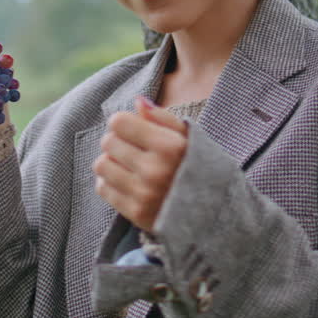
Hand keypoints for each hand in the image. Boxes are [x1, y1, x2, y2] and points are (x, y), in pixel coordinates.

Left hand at [93, 95, 188, 230]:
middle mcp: (154, 170)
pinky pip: (103, 189)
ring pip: (101, 165)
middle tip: (131, 148)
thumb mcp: (191, 139)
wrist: (215, 215)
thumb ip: (163, 118)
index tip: (132, 129)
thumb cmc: (201, 169)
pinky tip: (127, 182)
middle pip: (108, 142)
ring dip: (111, 162)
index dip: (123, 122)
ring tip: (128, 166)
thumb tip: (137, 101)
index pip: (119, 122)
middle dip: (117, 141)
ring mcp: (143, 194)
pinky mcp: (135, 213)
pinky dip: (110, 183)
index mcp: (169, 147)